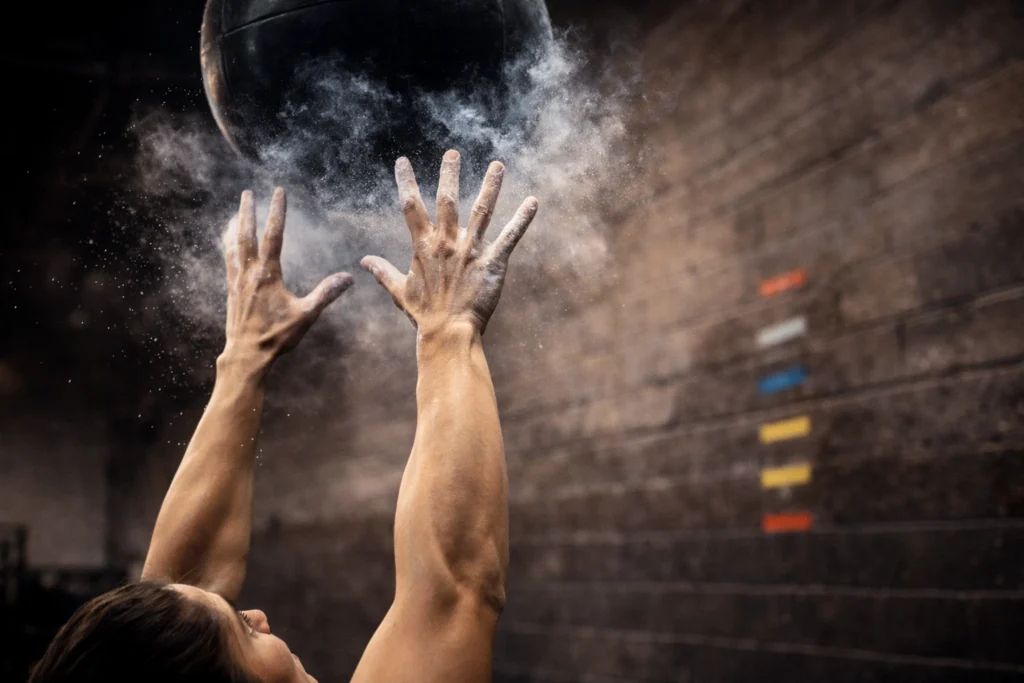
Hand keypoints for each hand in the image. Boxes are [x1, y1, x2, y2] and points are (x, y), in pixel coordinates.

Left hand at [222, 188, 351, 367]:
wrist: (246, 355)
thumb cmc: (277, 336)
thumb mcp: (307, 315)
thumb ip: (326, 293)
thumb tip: (348, 277)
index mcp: (268, 274)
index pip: (274, 235)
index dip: (277, 212)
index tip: (279, 192)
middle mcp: (249, 273)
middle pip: (246, 234)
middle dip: (247, 212)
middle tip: (247, 192)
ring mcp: (237, 281)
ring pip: (234, 246)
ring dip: (235, 227)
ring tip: (237, 213)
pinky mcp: (231, 291)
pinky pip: (229, 261)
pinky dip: (229, 247)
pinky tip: (230, 244)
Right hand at [360, 151, 537, 334]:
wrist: (448, 333)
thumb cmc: (424, 314)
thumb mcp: (400, 291)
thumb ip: (383, 272)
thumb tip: (364, 262)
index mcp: (424, 246)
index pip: (411, 206)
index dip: (405, 181)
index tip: (403, 160)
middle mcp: (447, 242)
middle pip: (448, 201)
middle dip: (449, 175)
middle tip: (452, 153)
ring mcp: (471, 250)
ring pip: (482, 211)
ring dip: (491, 187)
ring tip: (498, 165)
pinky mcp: (492, 263)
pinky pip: (510, 236)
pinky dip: (522, 219)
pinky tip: (533, 202)